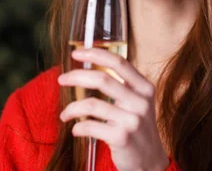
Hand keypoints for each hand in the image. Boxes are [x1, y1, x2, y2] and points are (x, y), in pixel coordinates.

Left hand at [58, 48, 169, 170]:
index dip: (96, 54)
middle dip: (76, 76)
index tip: (77, 53)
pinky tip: (76, 129)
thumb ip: (122, 86)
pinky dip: (78, 127)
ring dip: (72, 108)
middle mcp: (140, 102)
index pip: (118, 63)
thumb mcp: (138, 103)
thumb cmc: (138, 129)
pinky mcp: (122, 137)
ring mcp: (132, 120)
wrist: (150, 162)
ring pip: (91, 104)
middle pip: (102, 79)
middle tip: (61, 79)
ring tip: (65, 114)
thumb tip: (88, 69)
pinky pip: (90, 126)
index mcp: (144, 88)